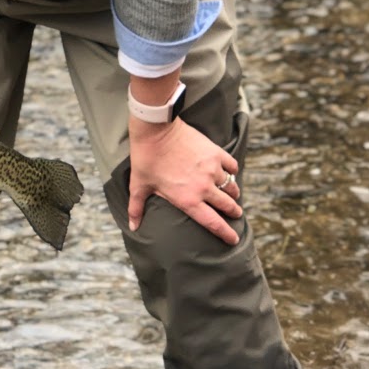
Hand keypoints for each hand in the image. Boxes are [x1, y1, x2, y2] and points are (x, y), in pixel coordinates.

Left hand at [127, 116, 242, 244]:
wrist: (156, 130)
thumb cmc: (146, 159)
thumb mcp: (139, 186)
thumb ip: (137, 209)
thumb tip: (133, 226)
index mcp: (187, 200)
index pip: (213, 223)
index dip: (225, 233)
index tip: (233, 239)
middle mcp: (204, 188)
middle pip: (227, 206)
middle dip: (233, 212)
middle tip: (235, 214)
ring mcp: (212, 170)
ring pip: (231, 187)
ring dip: (233, 193)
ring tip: (232, 195)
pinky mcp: (216, 153)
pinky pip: (232, 166)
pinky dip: (232, 171)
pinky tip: (229, 173)